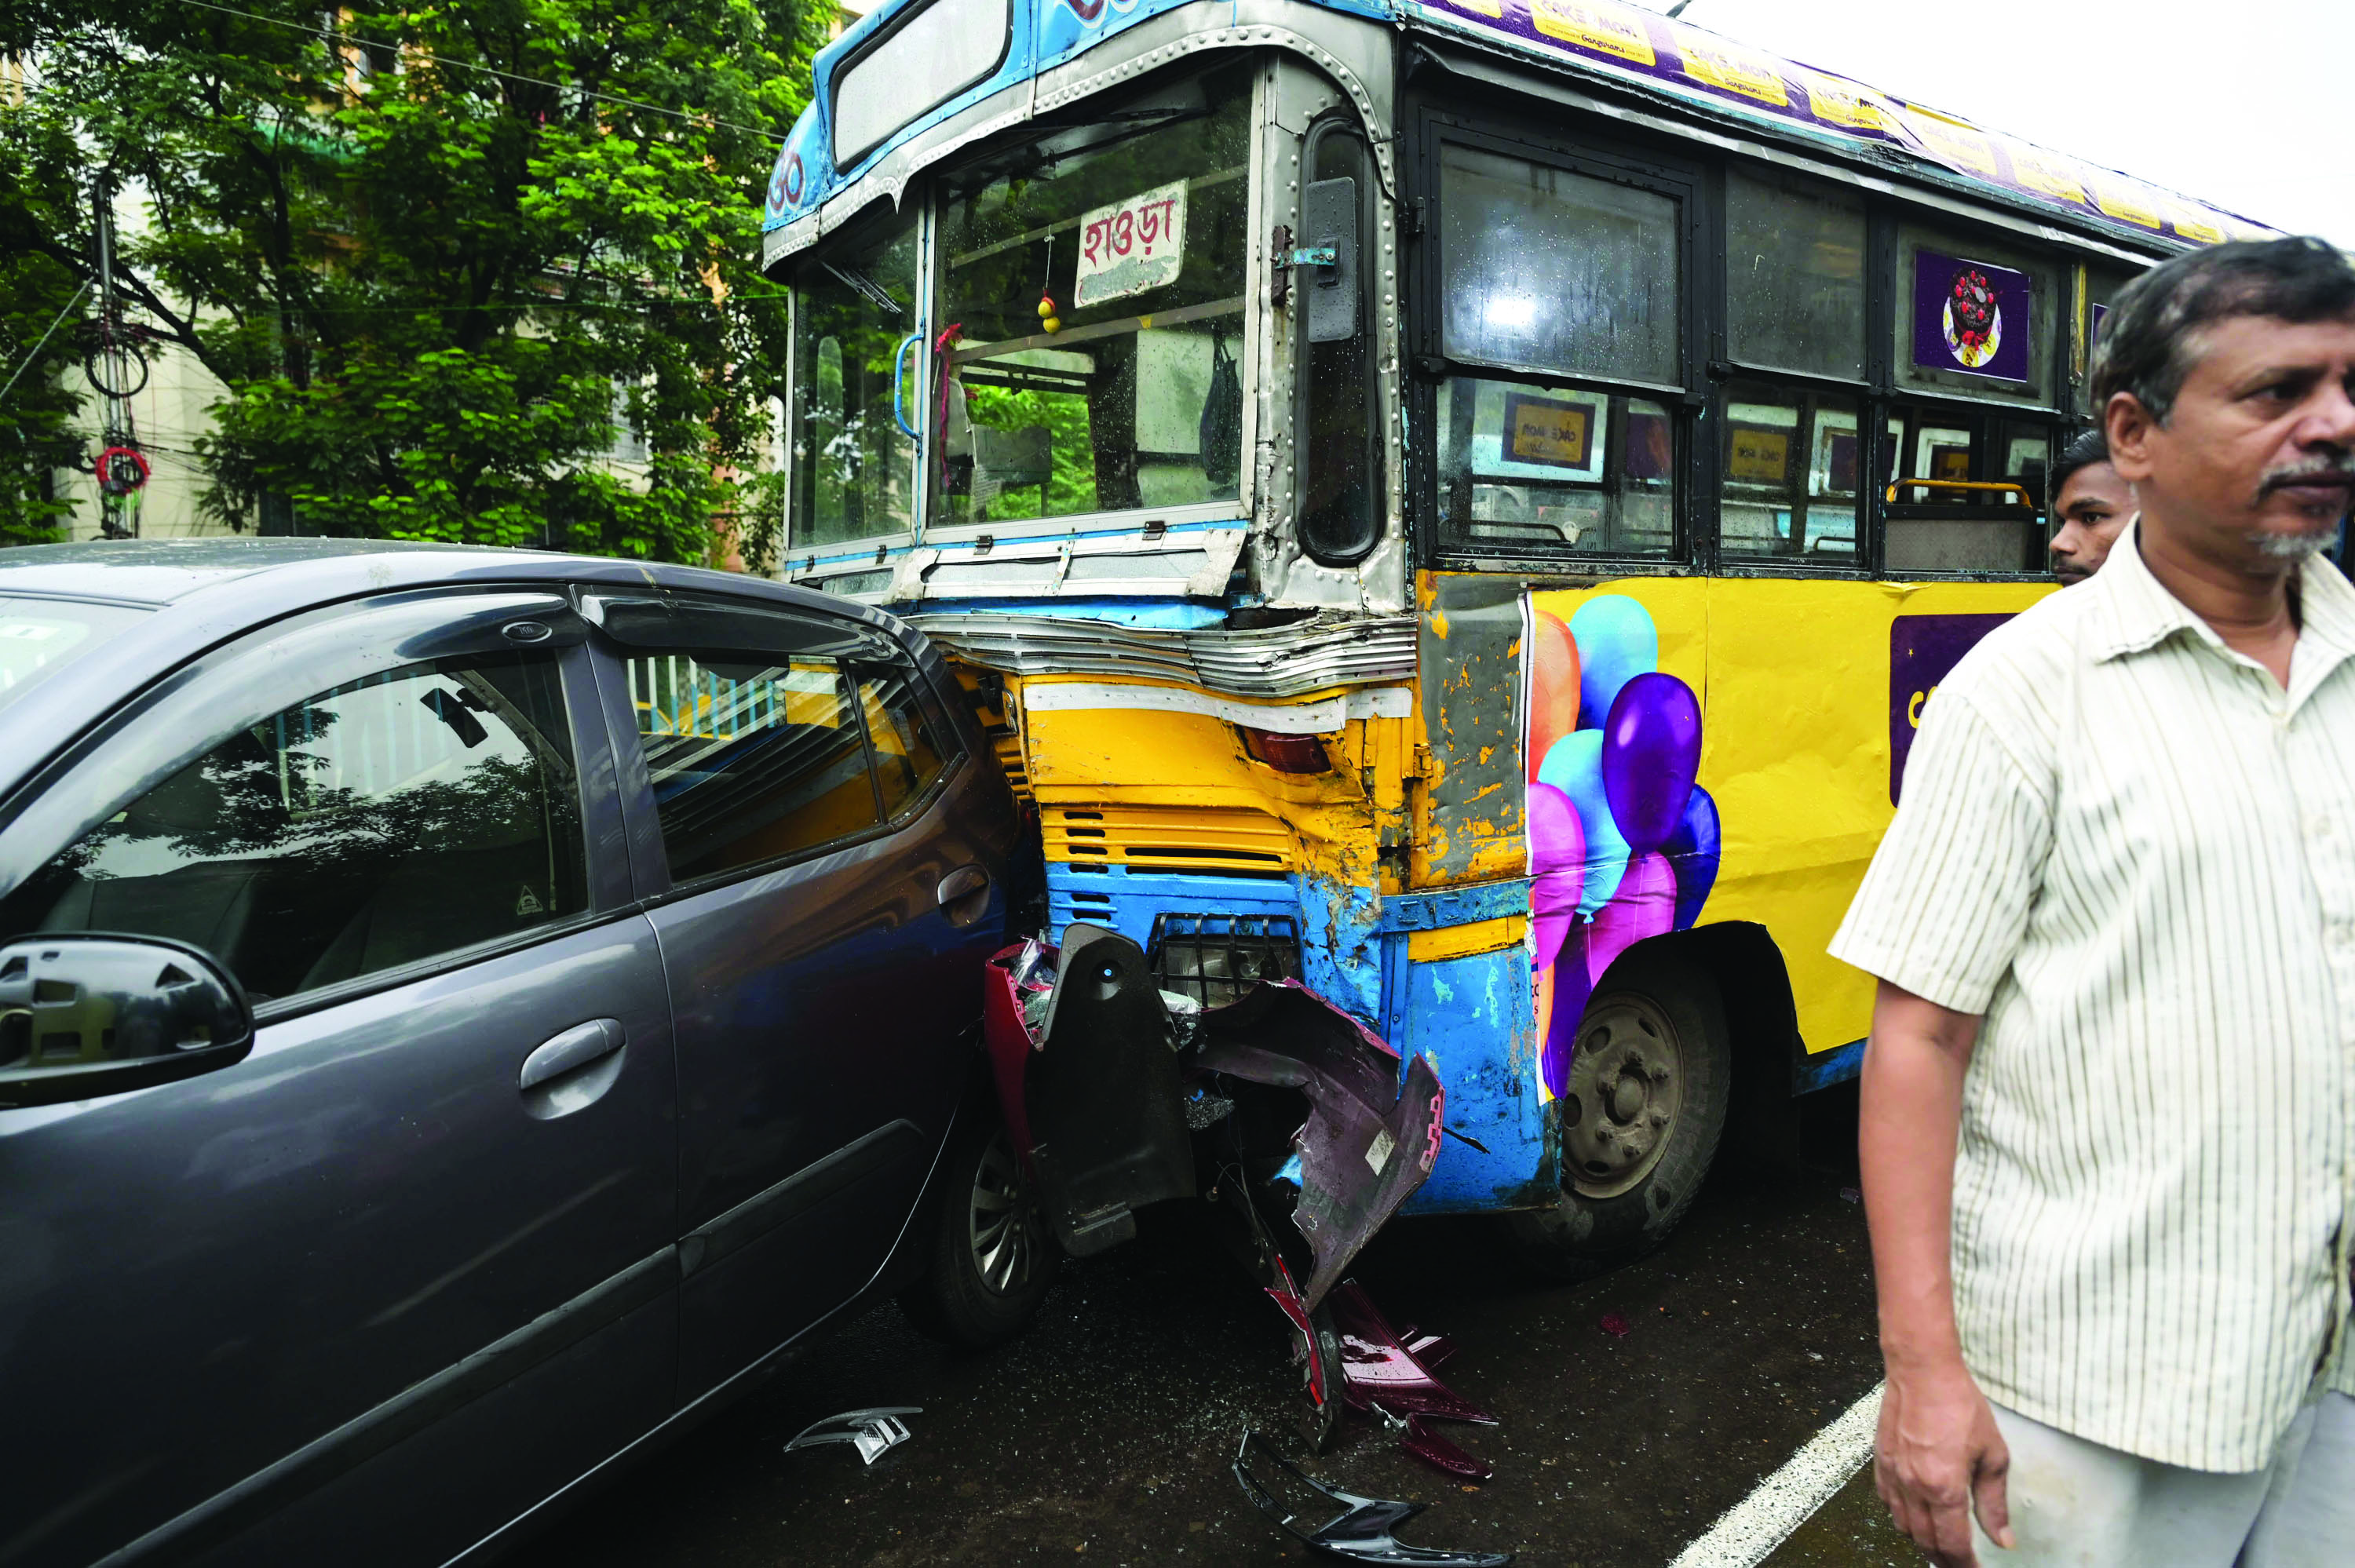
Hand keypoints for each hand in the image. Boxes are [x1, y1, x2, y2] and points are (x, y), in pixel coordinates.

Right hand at [1874, 1356, 2011, 1566]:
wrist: (1921, 1371)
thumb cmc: (1960, 1406)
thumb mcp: (1992, 1454)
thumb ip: (1994, 1502)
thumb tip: (2002, 1539)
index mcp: (1944, 1489)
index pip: (1953, 1544)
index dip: (1965, 1564)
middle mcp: (1914, 1488)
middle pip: (1925, 1541)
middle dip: (1944, 1559)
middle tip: (1960, 1563)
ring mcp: (1893, 1475)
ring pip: (1903, 1526)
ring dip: (1922, 1541)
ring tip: (1939, 1545)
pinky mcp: (1881, 1462)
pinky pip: (1887, 1502)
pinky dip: (1901, 1517)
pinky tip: (1914, 1515)